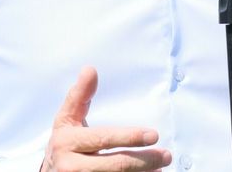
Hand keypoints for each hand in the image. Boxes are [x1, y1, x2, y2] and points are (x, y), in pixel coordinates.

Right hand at [41, 66, 171, 171]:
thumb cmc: (65, 142)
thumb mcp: (67, 119)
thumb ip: (80, 96)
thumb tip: (90, 70)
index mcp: (66, 141)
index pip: (103, 139)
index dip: (130, 137)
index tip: (154, 135)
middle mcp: (70, 166)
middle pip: (116, 165)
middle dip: (145, 160)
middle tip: (166, 155)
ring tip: (161, 167)